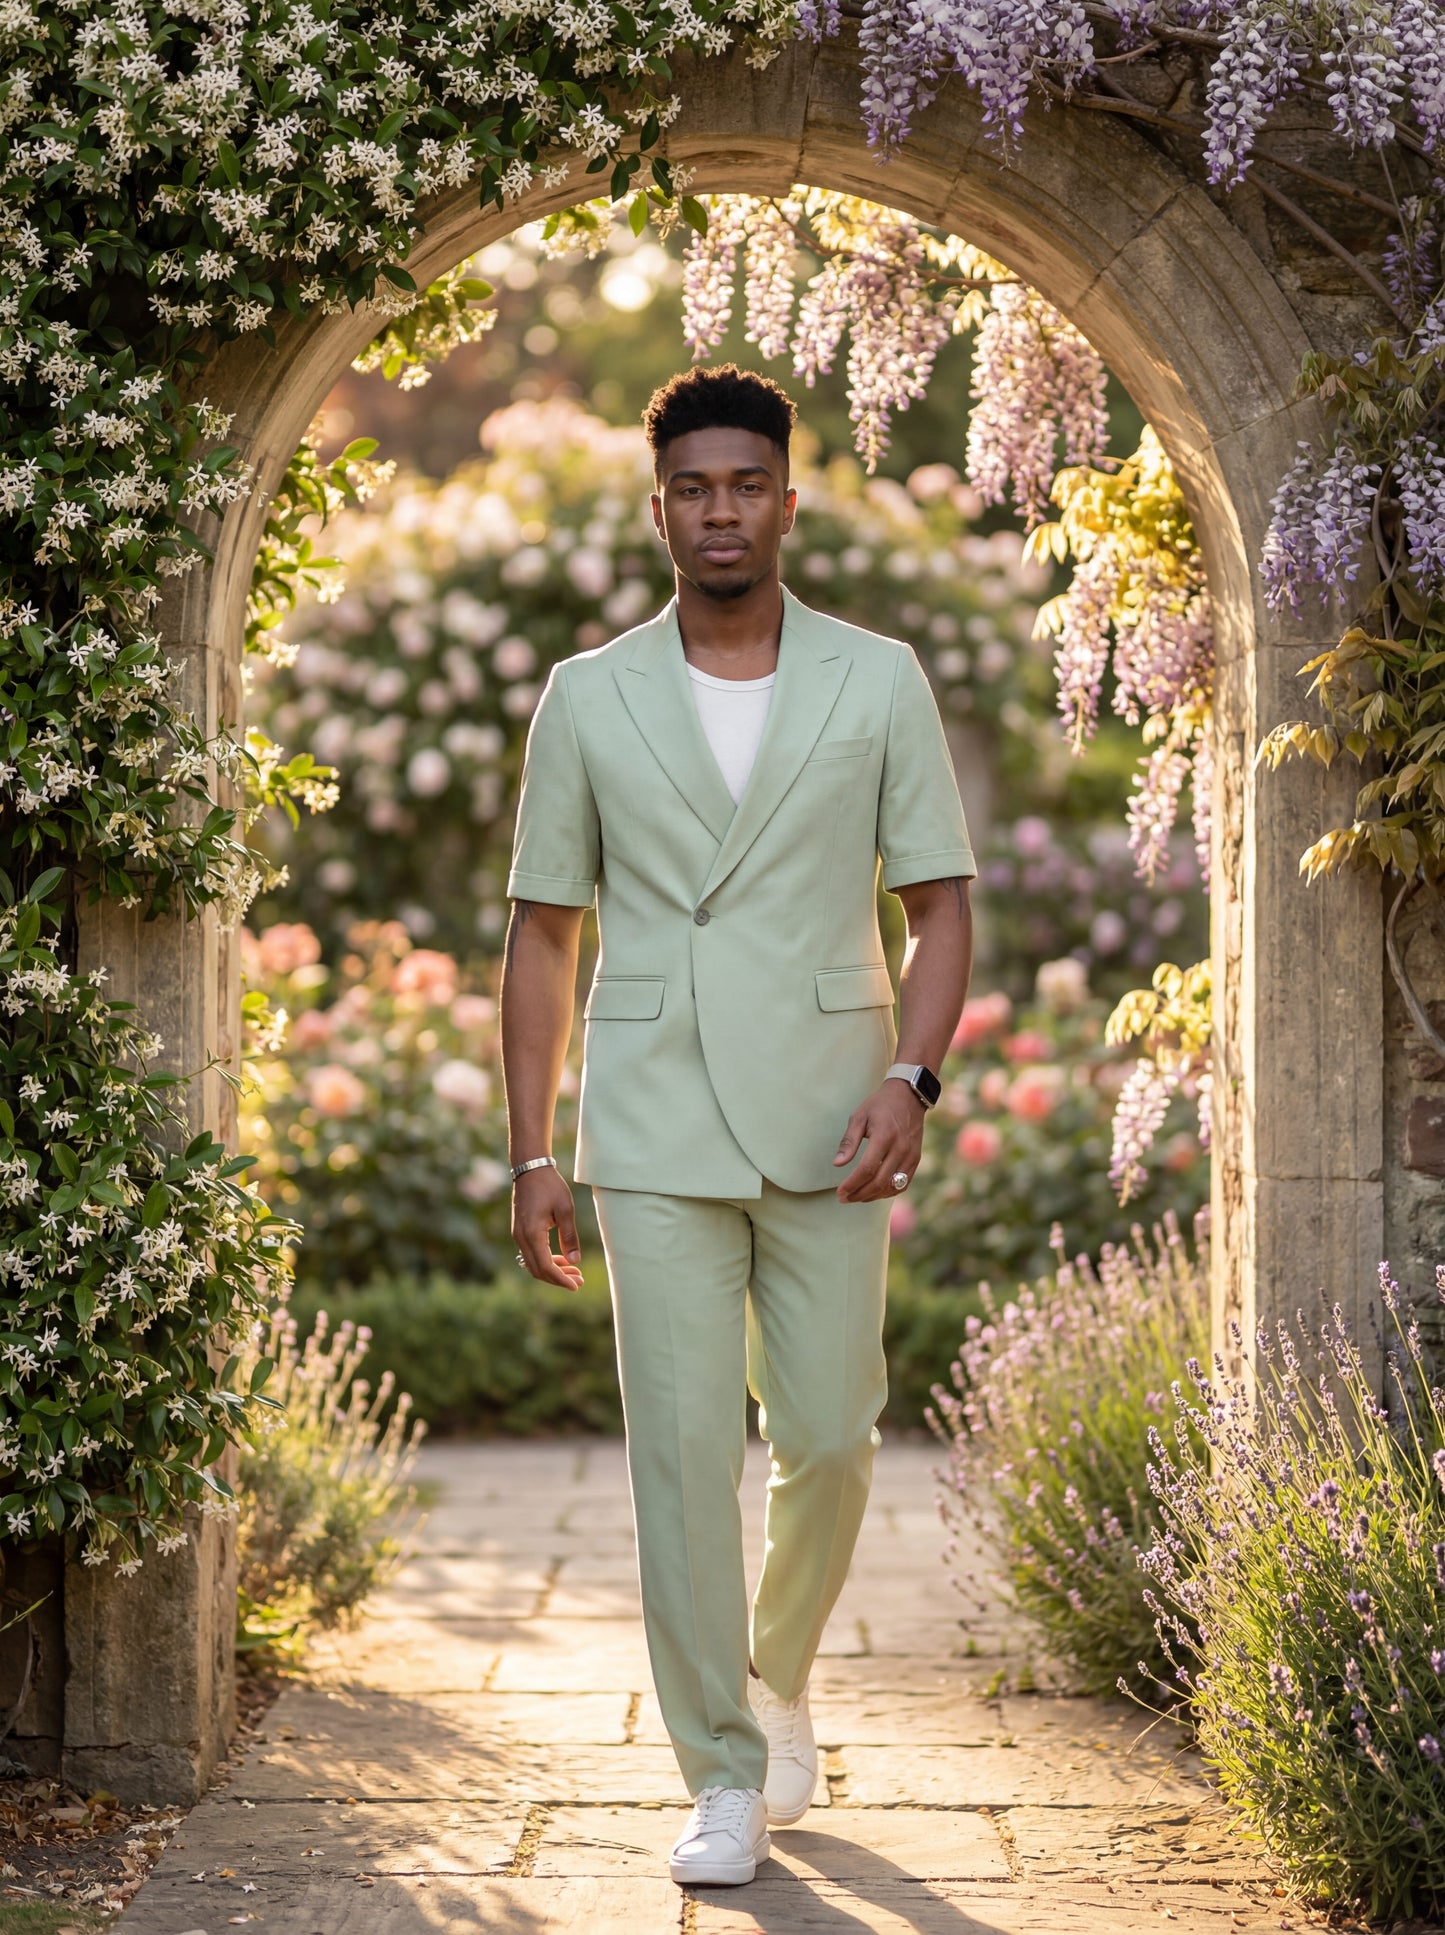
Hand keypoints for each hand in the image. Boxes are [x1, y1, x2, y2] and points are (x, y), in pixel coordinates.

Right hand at [512, 1167, 584, 1290]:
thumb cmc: (550, 1186)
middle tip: (579, 1281)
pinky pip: (531, 1254)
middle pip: (538, 1270)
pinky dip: (546, 1260)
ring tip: (574, 1272)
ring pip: (533, 1264)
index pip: (546, 1266)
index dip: (561, 1279)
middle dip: (558, 1279)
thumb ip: (570, 1237)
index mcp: (532, 1234)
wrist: (530, 1169)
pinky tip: (562, 1260)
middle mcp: (521, 1238)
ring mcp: (518, 1236)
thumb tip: (575, 1262)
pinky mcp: (520, 1232)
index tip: (576, 1286)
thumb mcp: (566, 1210)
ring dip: (552, 1271)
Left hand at [833, 1080, 924, 1202]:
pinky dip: (887, 1192)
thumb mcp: (859, 1117)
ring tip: (856, 1196)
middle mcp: (900, 1148)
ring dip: (872, 1196)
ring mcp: (911, 1155)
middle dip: (859, 1194)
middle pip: (879, 1182)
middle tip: (844, 1198)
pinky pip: (903, 1184)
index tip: (839, 1192)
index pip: (867, 1168)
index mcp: (884, 1136)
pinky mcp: (915, 1159)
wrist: (908, 1096)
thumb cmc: (880, 1105)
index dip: (852, 1184)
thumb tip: (837, 1164)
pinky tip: (873, 1192)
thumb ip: (849, 1141)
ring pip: (891, 1187)